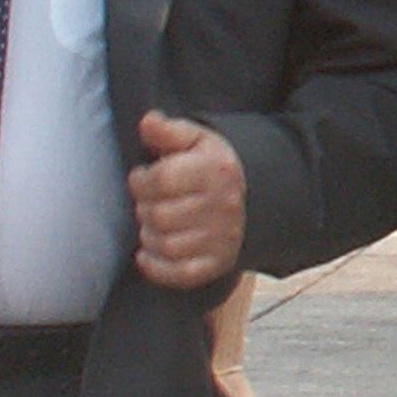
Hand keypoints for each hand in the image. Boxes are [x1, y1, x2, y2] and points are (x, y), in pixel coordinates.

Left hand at [128, 111, 245, 287]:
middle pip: (158, 215)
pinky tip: (147, 253)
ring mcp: (222, 238)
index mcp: (216, 171)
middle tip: (148, 202)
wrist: (256, 199)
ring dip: (148, 235)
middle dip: (143, 207)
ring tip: (152, 224)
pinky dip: (156, 266)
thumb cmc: (215, 167)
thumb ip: (169, 130)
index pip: (162, 180)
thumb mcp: (198, 140)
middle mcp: (223, 206)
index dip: (140, 180)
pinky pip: (179, 274)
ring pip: (165, 244)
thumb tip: (148, 122)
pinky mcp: (218, 263)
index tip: (142, 178)